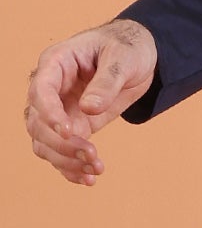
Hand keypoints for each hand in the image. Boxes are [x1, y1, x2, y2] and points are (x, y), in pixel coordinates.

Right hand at [24, 20, 156, 187]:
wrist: (140, 55)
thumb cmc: (127, 47)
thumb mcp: (123, 57)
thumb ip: (107, 81)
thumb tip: (88, 108)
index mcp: (57, 64)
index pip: (40, 91)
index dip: (49, 113)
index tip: (69, 132)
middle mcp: (51, 89)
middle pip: (37, 123)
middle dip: (61, 144)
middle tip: (91, 155)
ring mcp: (60, 110)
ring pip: (44, 142)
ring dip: (65, 160)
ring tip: (95, 170)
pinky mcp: (74, 126)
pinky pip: (61, 151)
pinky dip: (71, 168)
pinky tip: (89, 179)